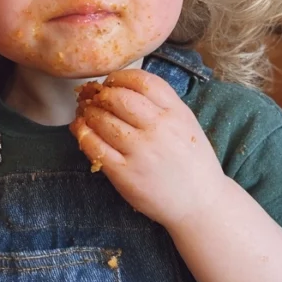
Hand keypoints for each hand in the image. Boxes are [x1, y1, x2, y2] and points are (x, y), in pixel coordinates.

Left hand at [69, 68, 225, 228]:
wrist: (200, 204)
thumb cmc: (193, 164)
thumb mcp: (187, 125)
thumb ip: (163, 105)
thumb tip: (125, 87)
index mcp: (176, 113)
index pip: (143, 81)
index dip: (120, 77)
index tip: (112, 82)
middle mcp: (159, 129)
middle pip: (119, 98)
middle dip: (102, 95)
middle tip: (95, 99)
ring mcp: (141, 151)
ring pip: (103, 119)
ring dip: (89, 112)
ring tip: (87, 113)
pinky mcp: (124, 173)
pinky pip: (94, 146)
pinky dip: (82, 133)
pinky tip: (80, 129)